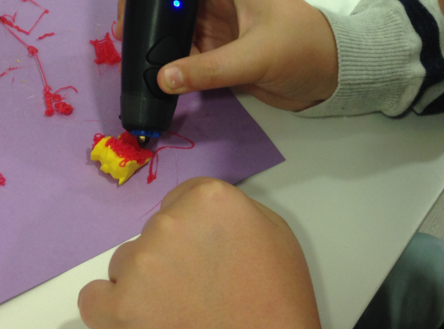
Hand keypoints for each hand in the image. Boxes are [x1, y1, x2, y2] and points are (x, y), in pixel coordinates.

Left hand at [78, 177, 321, 328]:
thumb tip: (204, 219)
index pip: (181, 200)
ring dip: (145, 280)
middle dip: (172, 254)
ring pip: (127, 262)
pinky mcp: (120, 308)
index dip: (194, 230)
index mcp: (209, 197)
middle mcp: (169, 222)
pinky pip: (94, 296)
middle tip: (197, 286)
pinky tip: (136, 319)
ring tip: (177, 308)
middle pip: (155, 230)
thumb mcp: (272, 231)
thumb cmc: (278, 297)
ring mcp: (142, 264)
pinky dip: (110, 308)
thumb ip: (233, 210)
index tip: (205, 253)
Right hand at [115, 0, 337, 110]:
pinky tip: (147, 67)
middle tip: (124, 21)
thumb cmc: (303, 48)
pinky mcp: (219, 54)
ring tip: (126, 43)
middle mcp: (221, 0)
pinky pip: (186, 53)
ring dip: (157, 32)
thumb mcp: (256, 55)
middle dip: (152, 1)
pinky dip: (169, 59)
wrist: (331, 79)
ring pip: (178, 23)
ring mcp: (219, 27)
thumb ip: (210, 68)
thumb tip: (163, 77)